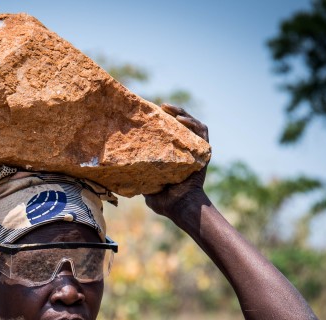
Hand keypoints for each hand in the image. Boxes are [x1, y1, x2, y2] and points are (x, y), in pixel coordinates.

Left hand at [144, 104, 209, 219]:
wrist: (180, 206)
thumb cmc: (165, 201)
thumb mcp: (147, 186)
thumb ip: (139, 178)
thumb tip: (120, 174)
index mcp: (173, 156)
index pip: (168, 134)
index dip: (161, 123)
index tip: (148, 114)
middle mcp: (185, 152)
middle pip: (180, 125)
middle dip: (171, 114)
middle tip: (160, 106)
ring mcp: (195, 152)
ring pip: (192, 125)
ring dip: (182, 113)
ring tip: (169, 108)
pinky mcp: (204, 153)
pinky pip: (202, 133)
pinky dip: (194, 124)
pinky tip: (181, 119)